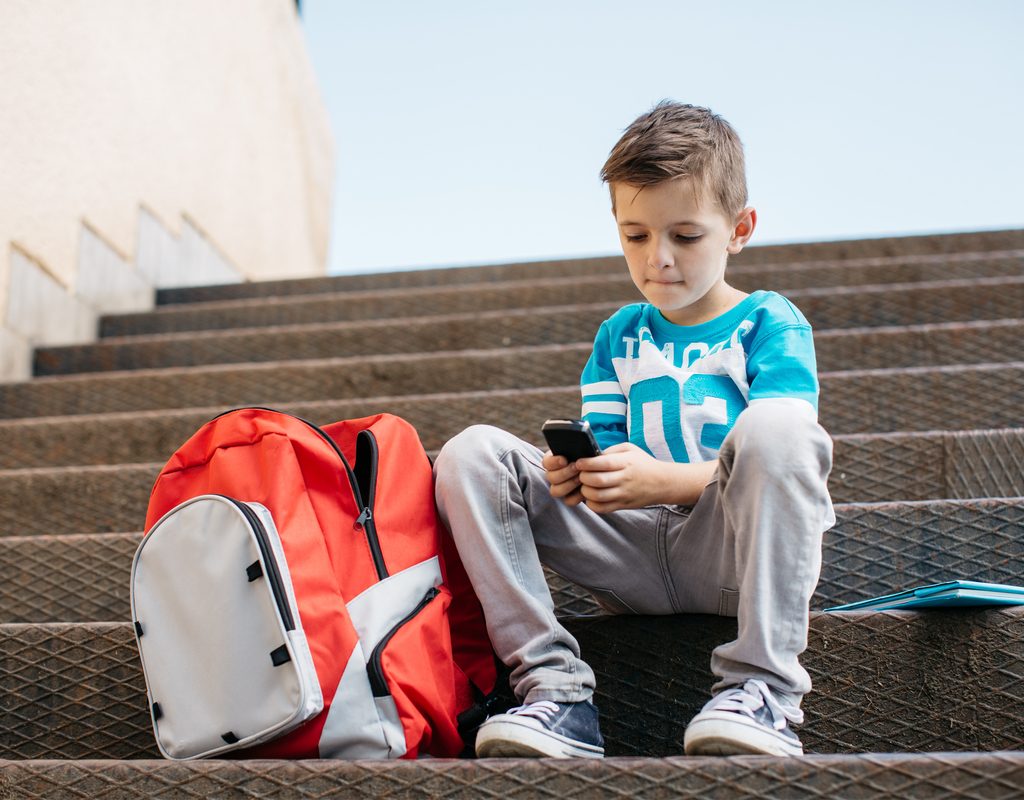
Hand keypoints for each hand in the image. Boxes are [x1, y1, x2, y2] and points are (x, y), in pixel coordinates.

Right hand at [543, 451, 586, 506]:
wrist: (600, 469)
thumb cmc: (589, 456)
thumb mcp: (583, 449)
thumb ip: (575, 448)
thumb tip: (573, 447)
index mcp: (553, 461)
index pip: (546, 462)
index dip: (554, 462)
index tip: (564, 460)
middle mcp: (553, 475)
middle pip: (551, 477)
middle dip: (565, 472)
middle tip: (577, 468)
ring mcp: (560, 488)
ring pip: (556, 490)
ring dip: (569, 484)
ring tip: (582, 478)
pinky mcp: (569, 498)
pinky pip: (568, 500)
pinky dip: (576, 496)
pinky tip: (584, 489)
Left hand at [574, 444, 718, 512]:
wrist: (663, 483)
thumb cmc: (643, 463)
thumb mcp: (630, 449)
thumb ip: (610, 451)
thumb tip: (591, 456)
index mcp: (626, 462)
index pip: (602, 463)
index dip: (587, 463)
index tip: (579, 462)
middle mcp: (625, 479)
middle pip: (597, 481)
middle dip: (583, 477)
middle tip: (580, 474)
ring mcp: (624, 494)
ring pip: (598, 496)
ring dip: (585, 491)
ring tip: (585, 485)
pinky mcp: (623, 505)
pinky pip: (602, 508)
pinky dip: (592, 504)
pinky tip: (591, 496)